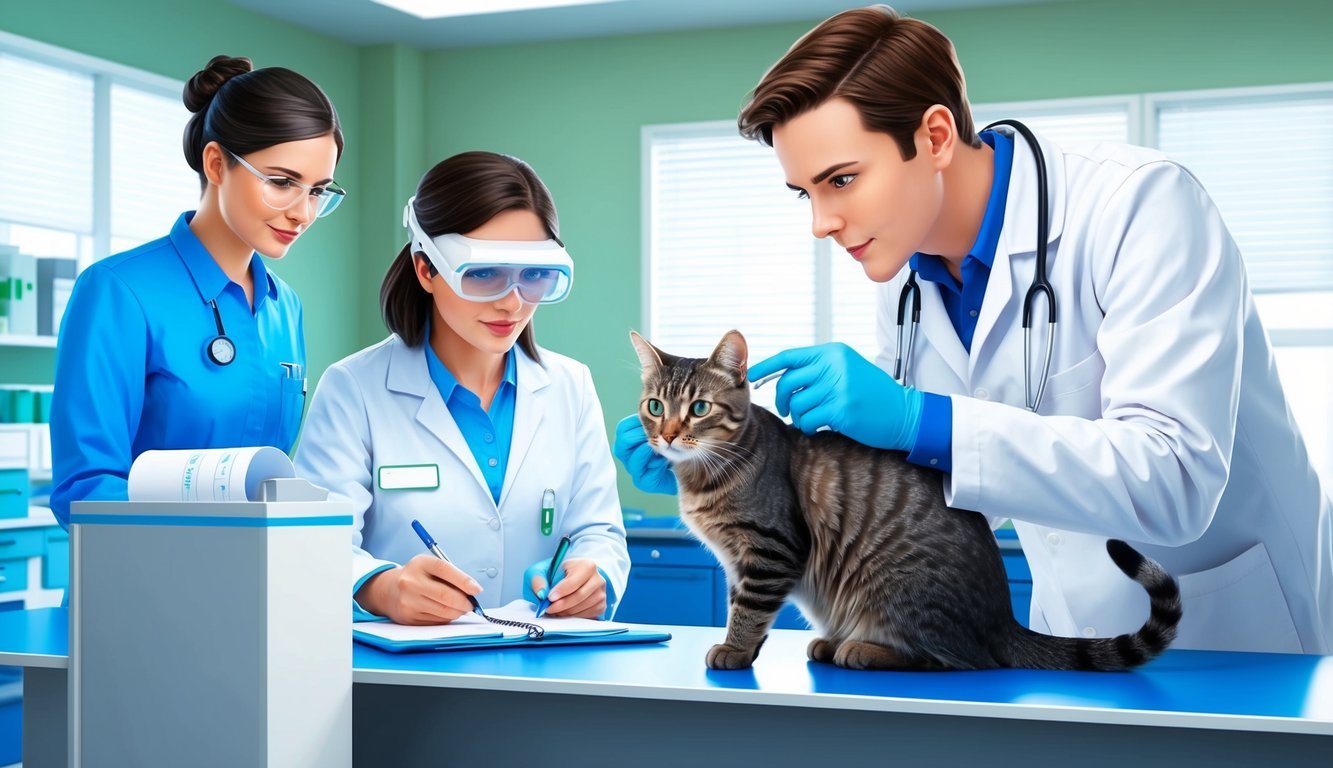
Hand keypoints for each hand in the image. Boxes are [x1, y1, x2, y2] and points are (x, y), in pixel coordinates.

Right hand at [355, 554, 482, 625]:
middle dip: (464, 602)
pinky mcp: (408, 617)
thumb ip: (450, 575)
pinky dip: (446, 618)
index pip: (446, 570)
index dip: (465, 581)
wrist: (389, 590)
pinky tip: (446, 612)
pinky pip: (436, 621)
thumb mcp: (430, 567)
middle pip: (446, 595)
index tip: (477, 590)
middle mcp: (411, 582)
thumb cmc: (417, 576)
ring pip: (443, 611)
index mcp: (420, 564)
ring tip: (461, 608)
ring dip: (457, 612)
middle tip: (471, 604)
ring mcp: (408, 601)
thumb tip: (472, 591)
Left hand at [524, 557, 605, 618]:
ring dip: (566, 612)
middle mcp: (598, 579)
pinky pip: (588, 615)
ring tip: (555, 610)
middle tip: (549, 608)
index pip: (574, 581)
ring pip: (583, 607)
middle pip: (580, 596)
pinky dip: (574, 616)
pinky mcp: (601, 605)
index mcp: (587, 565)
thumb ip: (538, 580)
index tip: (550, 597)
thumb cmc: (556, 574)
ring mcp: (601, 593)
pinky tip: (564, 612)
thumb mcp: (542, 571)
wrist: (568, 579)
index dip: (561, 591)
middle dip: (562, 605)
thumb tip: (541, 594)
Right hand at [613, 414, 677, 494]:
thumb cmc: (674, 447)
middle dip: (641, 436)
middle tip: (658, 434)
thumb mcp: (665, 432)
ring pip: (633, 460)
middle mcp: (628, 456)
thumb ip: (659, 422)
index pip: (623, 428)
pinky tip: (666, 461)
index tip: (654, 419)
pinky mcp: (644, 483)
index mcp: (629, 441)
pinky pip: (645, 474)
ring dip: (649, 451)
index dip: (636, 422)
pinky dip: (656, 465)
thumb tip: (660, 410)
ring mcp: (635, 470)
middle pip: (623, 444)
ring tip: (663, 446)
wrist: (685, 470)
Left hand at [748, 343, 923, 450]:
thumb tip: (781, 376)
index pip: (790, 357)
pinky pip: (807, 420)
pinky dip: (807, 427)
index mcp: (834, 352)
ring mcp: (838, 387)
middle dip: (780, 399)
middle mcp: (834, 365)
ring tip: (809, 419)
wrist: (904, 413)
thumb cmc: (873, 394)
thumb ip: (819, 369)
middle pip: (787, 382)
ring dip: (797, 416)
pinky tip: (817, 427)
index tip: (750, 375)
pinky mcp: (841, 409)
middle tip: (786, 409)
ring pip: (796, 404)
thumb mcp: (848, 369)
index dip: (766, 367)